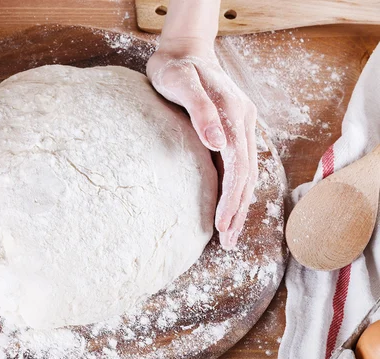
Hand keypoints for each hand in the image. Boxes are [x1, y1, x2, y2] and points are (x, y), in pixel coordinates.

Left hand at [147, 39, 257, 249]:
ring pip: (246, 174)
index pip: (239, 166)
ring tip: (231, 235)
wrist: (183, 51)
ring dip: (239, 205)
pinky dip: (234, 191)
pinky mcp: (230, 131)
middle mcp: (243, 123)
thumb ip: (200, 111)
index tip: (222, 225)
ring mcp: (239, 127)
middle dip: (239, 210)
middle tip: (229, 242)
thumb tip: (219, 144)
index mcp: (235, 114)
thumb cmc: (176, 67)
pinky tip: (228, 207)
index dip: (232, 198)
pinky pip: (237, 167)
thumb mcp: (181, 83)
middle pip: (248, 176)